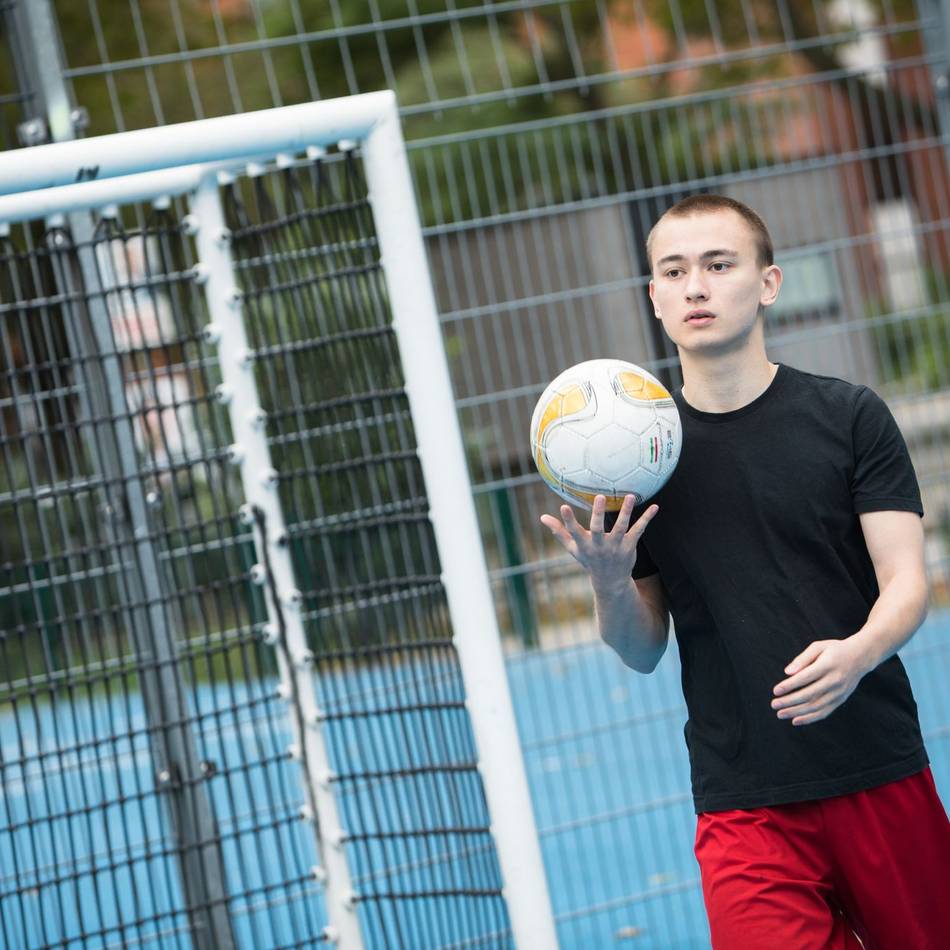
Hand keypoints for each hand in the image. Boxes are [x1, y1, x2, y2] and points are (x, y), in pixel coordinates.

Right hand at [539, 494, 658, 590]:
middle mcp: (599, 545)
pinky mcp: (630, 546)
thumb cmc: (589, 560)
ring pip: (621, 527)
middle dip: (598, 513)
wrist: (610, 582)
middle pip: (597, 528)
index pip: (573, 531)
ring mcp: (616, 546)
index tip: (563, 506)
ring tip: (630, 496)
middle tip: (599, 496)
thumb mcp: (573, 548)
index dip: (568, 520)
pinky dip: (647, 518)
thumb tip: (542, 517)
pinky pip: (639, 530)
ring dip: (626, 511)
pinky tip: (655, 507)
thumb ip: (559, 531)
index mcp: (584, 545)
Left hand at [771, 638, 870, 725]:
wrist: (861, 657)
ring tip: (780, 714)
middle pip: (809, 694)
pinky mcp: (841, 699)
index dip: (790, 685)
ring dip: (797, 712)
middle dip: (790, 701)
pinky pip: (824, 712)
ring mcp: (839, 692)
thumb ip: (802, 659)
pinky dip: (810, 718)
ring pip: (816, 706)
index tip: (775, 690)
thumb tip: (787, 672)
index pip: (806, 678)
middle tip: (774, 704)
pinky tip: (795, 720)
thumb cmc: (834, 650)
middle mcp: (835, 680)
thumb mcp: (818, 647)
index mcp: (828, 665)